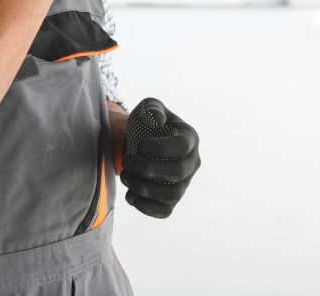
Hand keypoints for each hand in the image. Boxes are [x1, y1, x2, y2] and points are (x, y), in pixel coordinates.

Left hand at [121, 98, 200, 218]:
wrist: (140, 143)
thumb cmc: (146, 124)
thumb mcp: (148, 108)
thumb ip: (152, 109)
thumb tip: (158, 121)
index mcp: (190, 137)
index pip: (182, 147)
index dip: (159, 148)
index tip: (139, 146)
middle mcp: (193, 162)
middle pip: (178, 173)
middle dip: (147, 169)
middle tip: (127, 161)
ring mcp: (185, 183)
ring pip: (171, 195)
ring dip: (143, 187)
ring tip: (126, 176)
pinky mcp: (173, 200)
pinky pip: (164, 211)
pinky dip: (145, 206)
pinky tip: (130, 194)